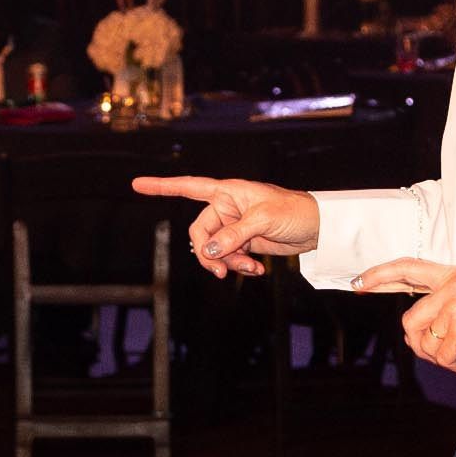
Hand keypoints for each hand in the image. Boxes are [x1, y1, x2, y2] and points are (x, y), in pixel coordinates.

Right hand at [131, 174, 319, 278]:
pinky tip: (257, 270)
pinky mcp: (245, 243)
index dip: (162, 187)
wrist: (318, 227)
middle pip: (200, 233)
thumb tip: (209, 251)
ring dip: (228, 263)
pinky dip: (240, 266)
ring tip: (249, 269)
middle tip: (222, 271)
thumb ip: (234, 235)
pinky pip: (231, 258)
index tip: (137, 185)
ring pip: (215, 250)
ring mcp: (235, 227)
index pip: (188, 187)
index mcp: (227, 192)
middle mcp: (227, 208)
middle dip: (209, 254)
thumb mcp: (263, 220)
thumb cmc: (294, 211)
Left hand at [351, 258, 455, 374]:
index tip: (360, 282)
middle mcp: (452, 287)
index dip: (381, 275)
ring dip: (442, 358)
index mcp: (454, 276)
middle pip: (410, 321)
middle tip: (446, 355)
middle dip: (422, 345)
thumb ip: (446, 305)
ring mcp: (455, 306)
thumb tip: (415, 332)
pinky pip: (441, 357)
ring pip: (423, 342)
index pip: (409, 268)